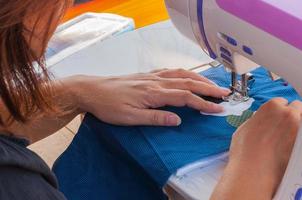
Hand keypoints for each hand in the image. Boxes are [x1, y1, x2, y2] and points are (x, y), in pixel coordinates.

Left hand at [71, 68, 230, 125]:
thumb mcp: (130, 118)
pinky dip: (185, 73)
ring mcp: (152, 76)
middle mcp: (156, 82)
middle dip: (208, 88)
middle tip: (225, 93)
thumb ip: (155, 118)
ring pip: (181, 74)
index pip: (185, 98)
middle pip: (188, 83)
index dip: (203, 104)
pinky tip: (188, 76)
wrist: (92, 90)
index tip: (218, 109)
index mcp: (153, 93)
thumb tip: (178, 120)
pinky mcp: (147, 75)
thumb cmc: (109, 106)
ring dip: (199, 79)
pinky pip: (171, 71)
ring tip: (213, 84)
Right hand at [211, 98, 301, 199]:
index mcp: (272, 106)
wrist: (253, 170)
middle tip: (283, 127)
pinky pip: (301, 135)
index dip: (277, 111)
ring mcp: (299, 128)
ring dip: (296, 126)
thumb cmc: (245, 151)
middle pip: (296, 107)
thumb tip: (262, 119)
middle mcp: (288, 114)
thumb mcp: (244, 127)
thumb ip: (257, 119)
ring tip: (287, 137)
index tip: (275, 119)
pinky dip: (297, 138)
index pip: (281, 101)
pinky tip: (290, 146)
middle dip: (290, 115)